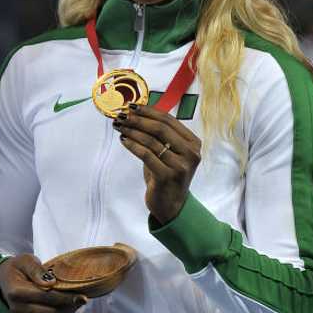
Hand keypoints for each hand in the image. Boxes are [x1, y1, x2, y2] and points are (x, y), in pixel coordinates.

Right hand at [0, 254, 86, 312]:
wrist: (2, 281)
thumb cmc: (16, 267)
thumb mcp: (25, 260)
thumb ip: (37, 270)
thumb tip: (51, 283)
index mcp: (17, 292)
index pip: (46, 297)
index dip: (66, 298)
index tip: (83, 296)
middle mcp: (18, 309)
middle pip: (52, 312)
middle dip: (70, 306)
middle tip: (84, 298)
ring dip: (68, 311)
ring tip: (79, 300)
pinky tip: (69, 304)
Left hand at [114, 104, 202, 224]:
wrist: (171, 205)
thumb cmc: (166, 174)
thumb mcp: (168, 152)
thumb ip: (159, 135)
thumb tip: (135, 113)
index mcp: (193, 143)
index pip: (169, 120)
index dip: (149, 111)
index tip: (132, 106)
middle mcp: (191, 153)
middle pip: (161, 128)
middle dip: (138, 120)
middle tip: (122, 115)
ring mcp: (181, 166)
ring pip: (152, 141)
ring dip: (132, 131)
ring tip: (119, 126)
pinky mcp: (168, 176)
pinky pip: (147, 155)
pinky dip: (133, 145)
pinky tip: (123, 140)